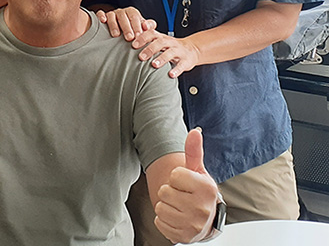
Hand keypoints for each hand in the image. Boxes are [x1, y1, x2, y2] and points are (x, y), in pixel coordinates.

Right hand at [96, 7, 156, 40]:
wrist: (124, 33)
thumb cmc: (135, 31)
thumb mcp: (143, 28)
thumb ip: (149, 26)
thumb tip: (147, 26)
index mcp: (132, 12)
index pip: (134, 17)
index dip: (137, 26)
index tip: (139, 35)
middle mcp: (121, 12)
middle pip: (123, 17)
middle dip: (126, 27)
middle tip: (129, 38)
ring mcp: (112, 14)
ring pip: (112, 16)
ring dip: (114, 25)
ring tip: (116, 35)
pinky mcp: (102, 16)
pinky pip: (100, 13)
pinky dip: (101, 16)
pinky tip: (103, 21)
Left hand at [132, 32, 199, 77]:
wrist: (191, 50)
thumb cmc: (170, 46)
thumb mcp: (159, 41)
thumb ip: (146, 39)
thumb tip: (128, 38)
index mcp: (162, 37)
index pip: (151, 34)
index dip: (142, 38)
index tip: (133, 44)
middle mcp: (170, 43)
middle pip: (160, 43)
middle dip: (150, 49)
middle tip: (140, 57)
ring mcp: (179, 51)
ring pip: (170, 53)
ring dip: (162, 58)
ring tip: (154, 65)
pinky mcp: (186, 61)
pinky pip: (182, 65)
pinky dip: (176, 70)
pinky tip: (171, 74)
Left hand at [154, 128, 217, 243]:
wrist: (206, 219)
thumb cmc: (198, 189)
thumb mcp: (197, 169)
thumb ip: (194, 150)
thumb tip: (195, 131)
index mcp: (207, 188)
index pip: (174, 175)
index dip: (176, 177)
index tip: (185, 182)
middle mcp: (203, 208)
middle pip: (165, 192)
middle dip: (169, 191)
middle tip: (181, 195)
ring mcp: (194, 225)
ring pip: (160, 207)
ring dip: (166, 206)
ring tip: (178, 206)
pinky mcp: (184, 237)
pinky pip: (159, 222)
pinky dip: (164, 220)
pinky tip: (176, 217)